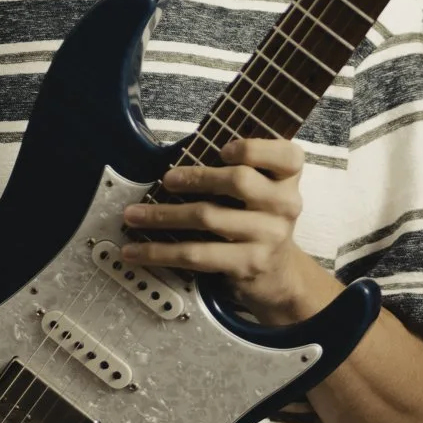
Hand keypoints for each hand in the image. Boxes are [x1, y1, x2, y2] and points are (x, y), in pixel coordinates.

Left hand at [121, 138, 321, 325]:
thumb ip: (239, 165)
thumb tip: (181, 155)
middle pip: (238, 181)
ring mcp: (268, 236)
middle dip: (196, 177)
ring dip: (163, 215)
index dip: (253, 149)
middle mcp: (285, 205)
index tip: (222, 149)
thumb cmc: (256, 218)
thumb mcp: (262, 188)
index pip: (286, 156)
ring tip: (133, 215)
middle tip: (165, 179)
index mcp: (289, 178)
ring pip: (208, 217)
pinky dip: (160, 251)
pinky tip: (136, 251)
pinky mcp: (247, 264)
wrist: (277, 273)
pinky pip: (195, 254)